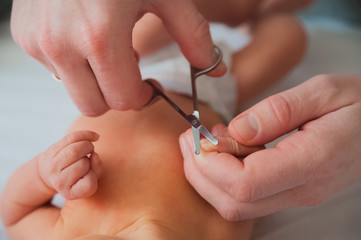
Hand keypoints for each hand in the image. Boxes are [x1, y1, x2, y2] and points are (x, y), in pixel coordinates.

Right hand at [11, 0, 224, 115]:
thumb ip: (192, 35)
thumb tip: (214, 70)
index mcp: (101, 36)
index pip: (122, 99)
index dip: (141, 96)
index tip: (148, 85)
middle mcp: (61, 44)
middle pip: (94, 106)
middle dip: (116, 94)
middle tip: (128, 71)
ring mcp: (38, 41)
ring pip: (73, 90)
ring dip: (94, 80)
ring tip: (105, 47)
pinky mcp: (24, 36)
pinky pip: (55, 70)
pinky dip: (73, 63)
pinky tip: (83, 36)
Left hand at [38, 131, 101, 199]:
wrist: (53, 172)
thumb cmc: (78, 175)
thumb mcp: (91, 179)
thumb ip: (97, 169)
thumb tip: (93, 154)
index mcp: (70, 193)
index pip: (89, 184)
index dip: (94, 175)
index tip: (89, 174)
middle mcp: (58, 182)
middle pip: (83, 164)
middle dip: (90, 158)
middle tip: (88, 158)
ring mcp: (52, 166)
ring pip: (75, 149)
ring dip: (87, 146)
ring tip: (87, 149)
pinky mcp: (51, 150)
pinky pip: (71, 137)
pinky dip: (86, 135)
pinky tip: (94, 137)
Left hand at [180, 74, 360, 220]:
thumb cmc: (360, 105)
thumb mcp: (323, 92)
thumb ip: (277, 111)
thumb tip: (234, 130)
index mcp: (311, 162)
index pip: (245, 184)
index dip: (211, 164)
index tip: (198, 136)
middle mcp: (302, 189)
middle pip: (234, 203)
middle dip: (200, 173)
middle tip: (190, 139)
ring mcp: (297, 195)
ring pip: (237, 205)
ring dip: (209, 176)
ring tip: (203, 141)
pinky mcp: (292, 191)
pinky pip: (247, 196)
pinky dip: (223, 176)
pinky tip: (224, 148)